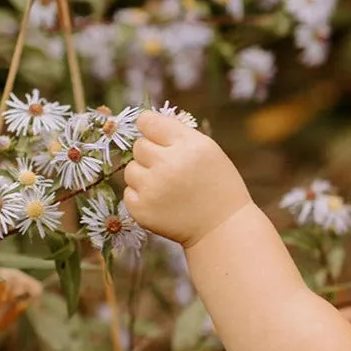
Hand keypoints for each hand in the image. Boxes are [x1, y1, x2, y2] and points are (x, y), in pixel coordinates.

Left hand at [122, 110, 254, 247]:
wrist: (222, 229)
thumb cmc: (217, 186)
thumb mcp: (208, 151)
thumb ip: (177, 134)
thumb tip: (144, 121)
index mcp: (188, 145)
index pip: (148, 121)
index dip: (150, 127)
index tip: (154, 135)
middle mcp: (168, 164)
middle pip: (138, 146)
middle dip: (151, 155)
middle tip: (170, 170)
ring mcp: (153, 188)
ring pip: (130, 169)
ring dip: (144, 176)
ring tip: (167, 188)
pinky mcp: (142, 210)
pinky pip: (128, 193)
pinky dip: (141, 197)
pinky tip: (162, 203)